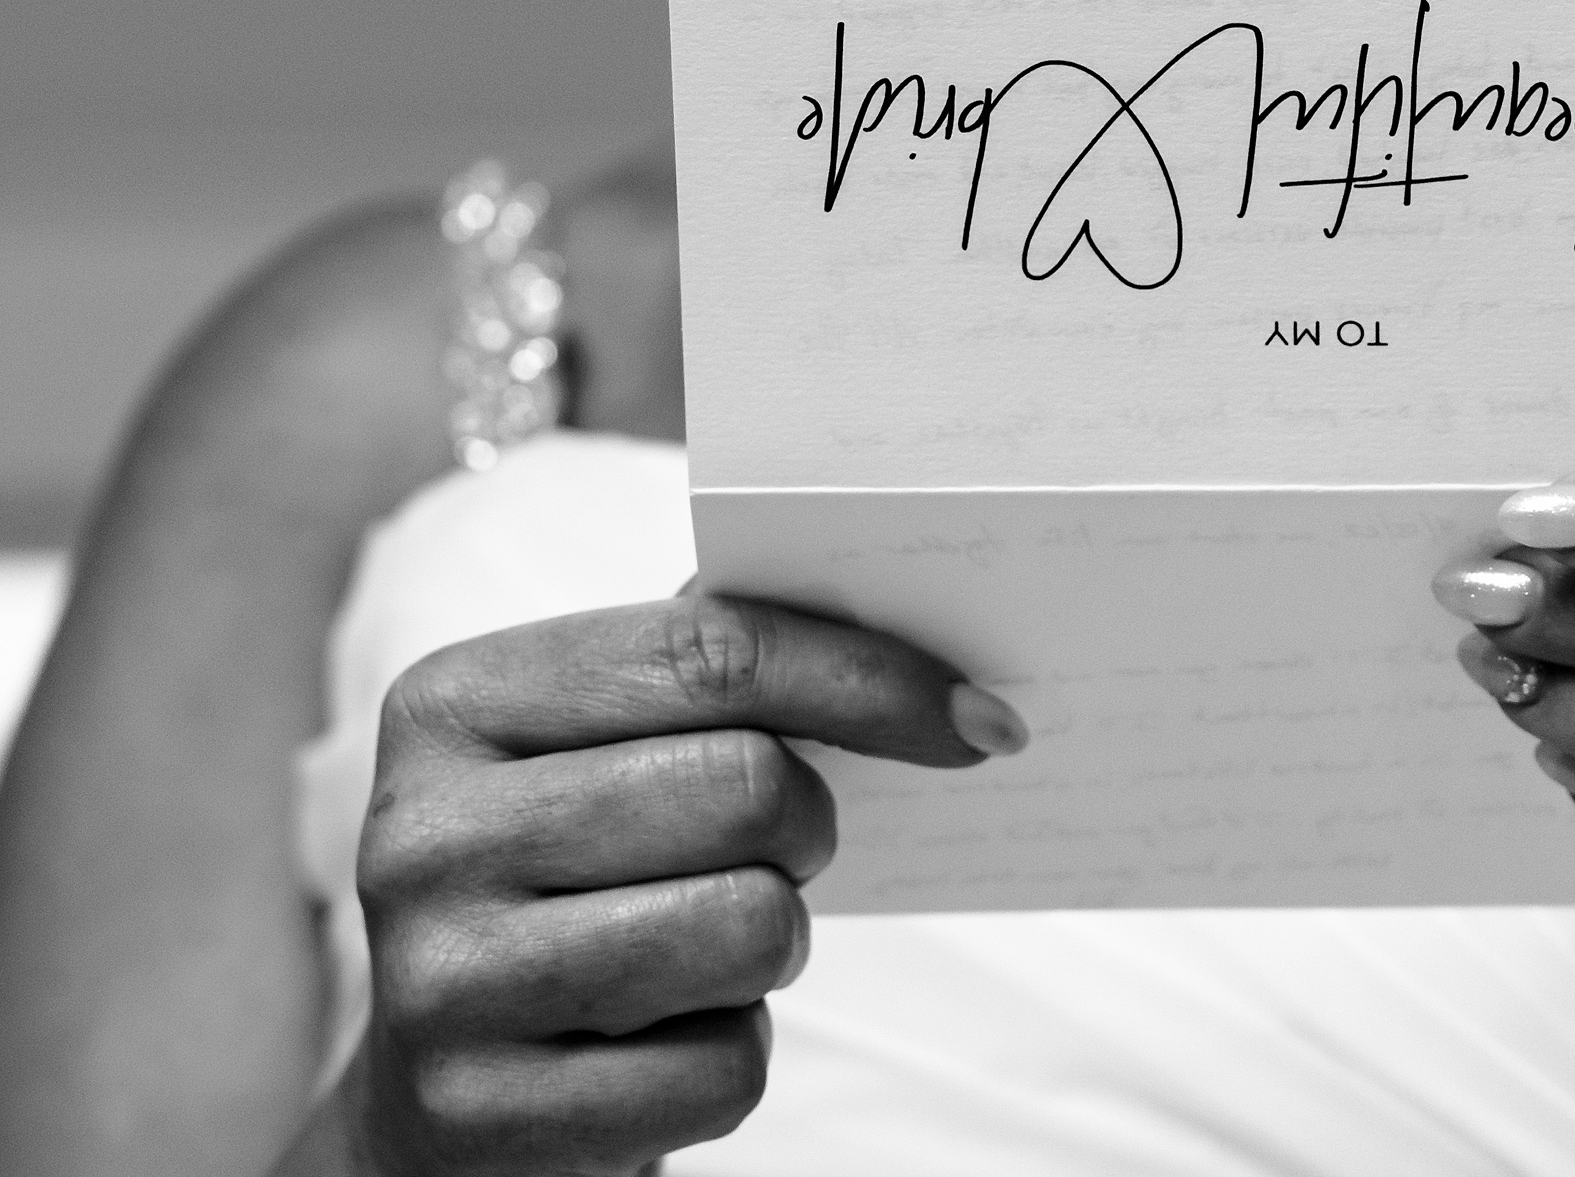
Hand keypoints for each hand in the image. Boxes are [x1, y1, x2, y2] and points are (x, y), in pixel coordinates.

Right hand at [327, 593, 1024, 1175]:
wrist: (434, 1102)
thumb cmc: (567, 882)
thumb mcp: (600, 752)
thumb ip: (714, 673)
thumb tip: (922, 633)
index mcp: (455, 701)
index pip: (713, 652)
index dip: (869, 678)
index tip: (978, 717)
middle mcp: (420, 832)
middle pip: (746, 787)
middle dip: (809, 827)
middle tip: (782, 851)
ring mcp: (437, 981)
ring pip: (749, 926)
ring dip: (772, 942)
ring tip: (701, 944)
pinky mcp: (477, 1117)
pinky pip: (720, 1069)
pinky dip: (727, 1058)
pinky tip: (654, 1046)